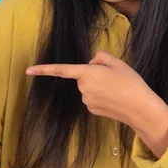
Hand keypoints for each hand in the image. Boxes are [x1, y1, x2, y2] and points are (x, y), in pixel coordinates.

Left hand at [25, 50, 167, 130]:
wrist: (139, 108)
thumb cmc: (130, 82)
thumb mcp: (118, 62)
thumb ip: (101, 57)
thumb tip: (92, 64)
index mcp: (87, 73)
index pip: (62, 70)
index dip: (44, 70)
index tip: (28, 71)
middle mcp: (83, 88)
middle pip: (83, 76)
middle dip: (94, 74)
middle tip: (114, 76)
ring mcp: (86, 101)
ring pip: (89, 87)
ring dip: (99, 86)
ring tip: (117, 88)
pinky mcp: (92, 110)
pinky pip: (93, 98)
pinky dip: (102, 96)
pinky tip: (114, 98)